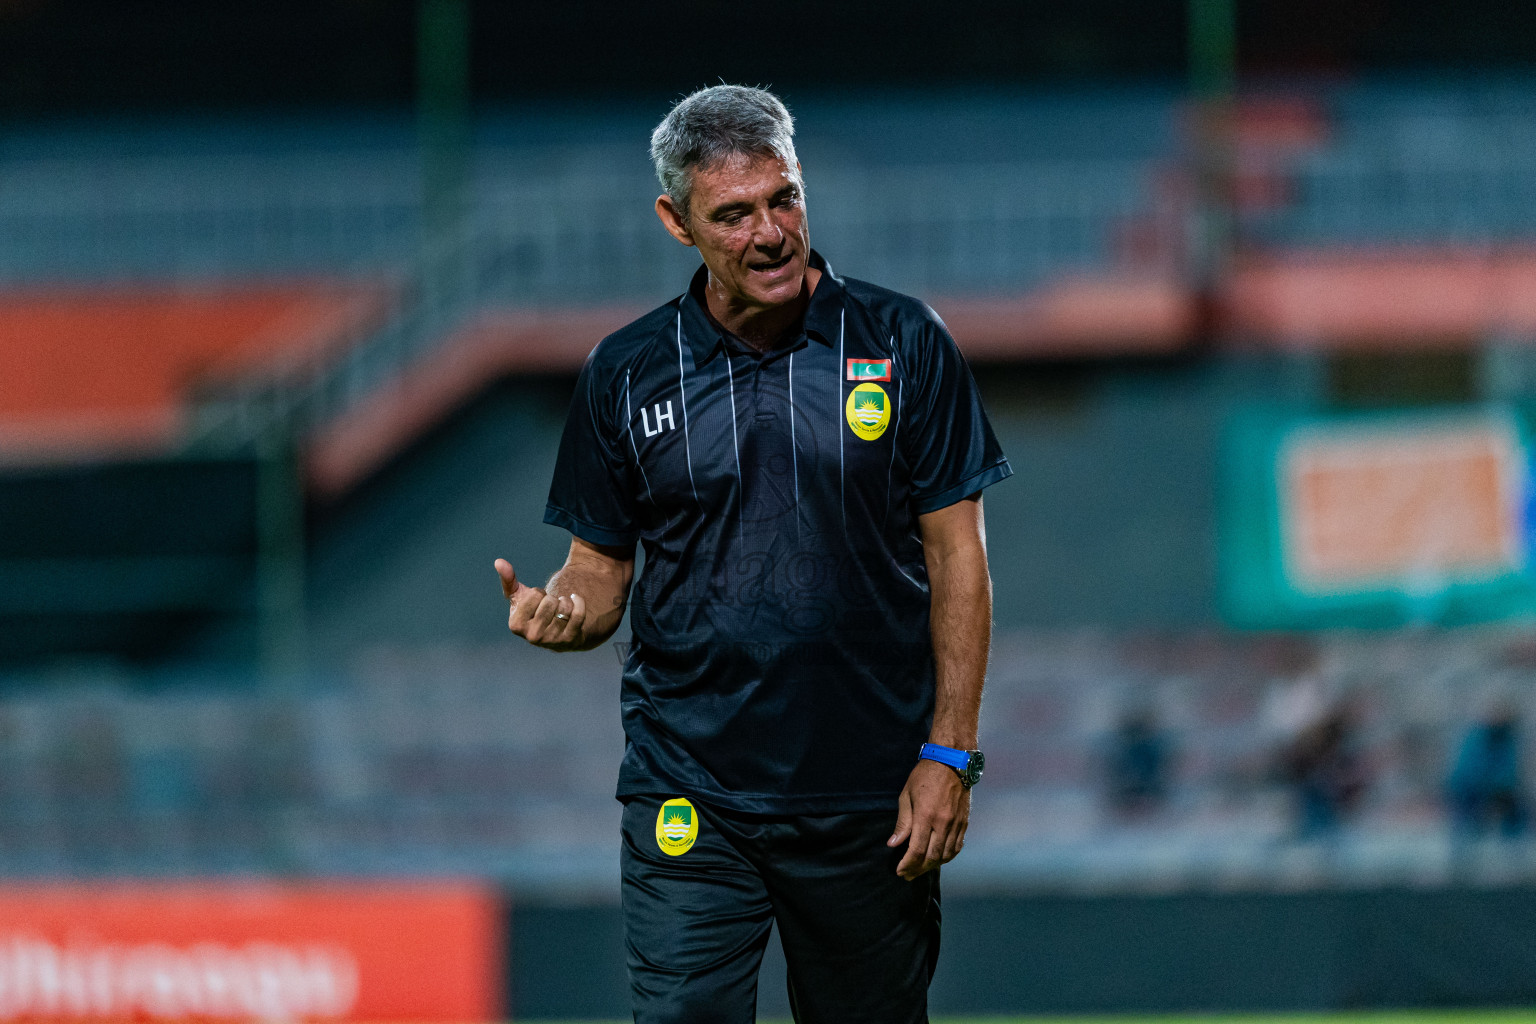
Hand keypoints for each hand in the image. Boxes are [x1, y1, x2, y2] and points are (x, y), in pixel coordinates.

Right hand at [495, 558, 588, 651]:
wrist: (555, 629)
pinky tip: (574, 602)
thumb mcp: (519, 596)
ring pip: (564, 607)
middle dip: (552, 598)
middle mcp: (532, 636)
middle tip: (549, 608)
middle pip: (550, 601)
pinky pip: (578, 614)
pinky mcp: (570, 640)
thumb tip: (499, 562)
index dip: (538, 593)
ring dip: (565, 601)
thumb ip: (508, 579)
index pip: (535, 594)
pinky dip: (579, 602)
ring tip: (559, 609)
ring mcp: (552, 641)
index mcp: (515, 625)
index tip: (537, 603)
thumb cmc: (534, 609)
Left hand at [887, 758, 969, 879]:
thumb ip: (902, 822)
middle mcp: (943, 823)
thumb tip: (893, 844)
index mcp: (925, 816)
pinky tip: (939, 859)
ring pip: (946, 855)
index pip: (916, 850)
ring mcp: (956, 824)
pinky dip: (947, 857)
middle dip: (918, 869)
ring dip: (932, 866)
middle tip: (908, 875)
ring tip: (921, 869)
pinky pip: (957, 847)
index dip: (907, 864)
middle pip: (932, 857)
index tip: (900, 871)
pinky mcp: (964, 822)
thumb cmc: (924, 776)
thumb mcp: (906, 796)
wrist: (951, 762)